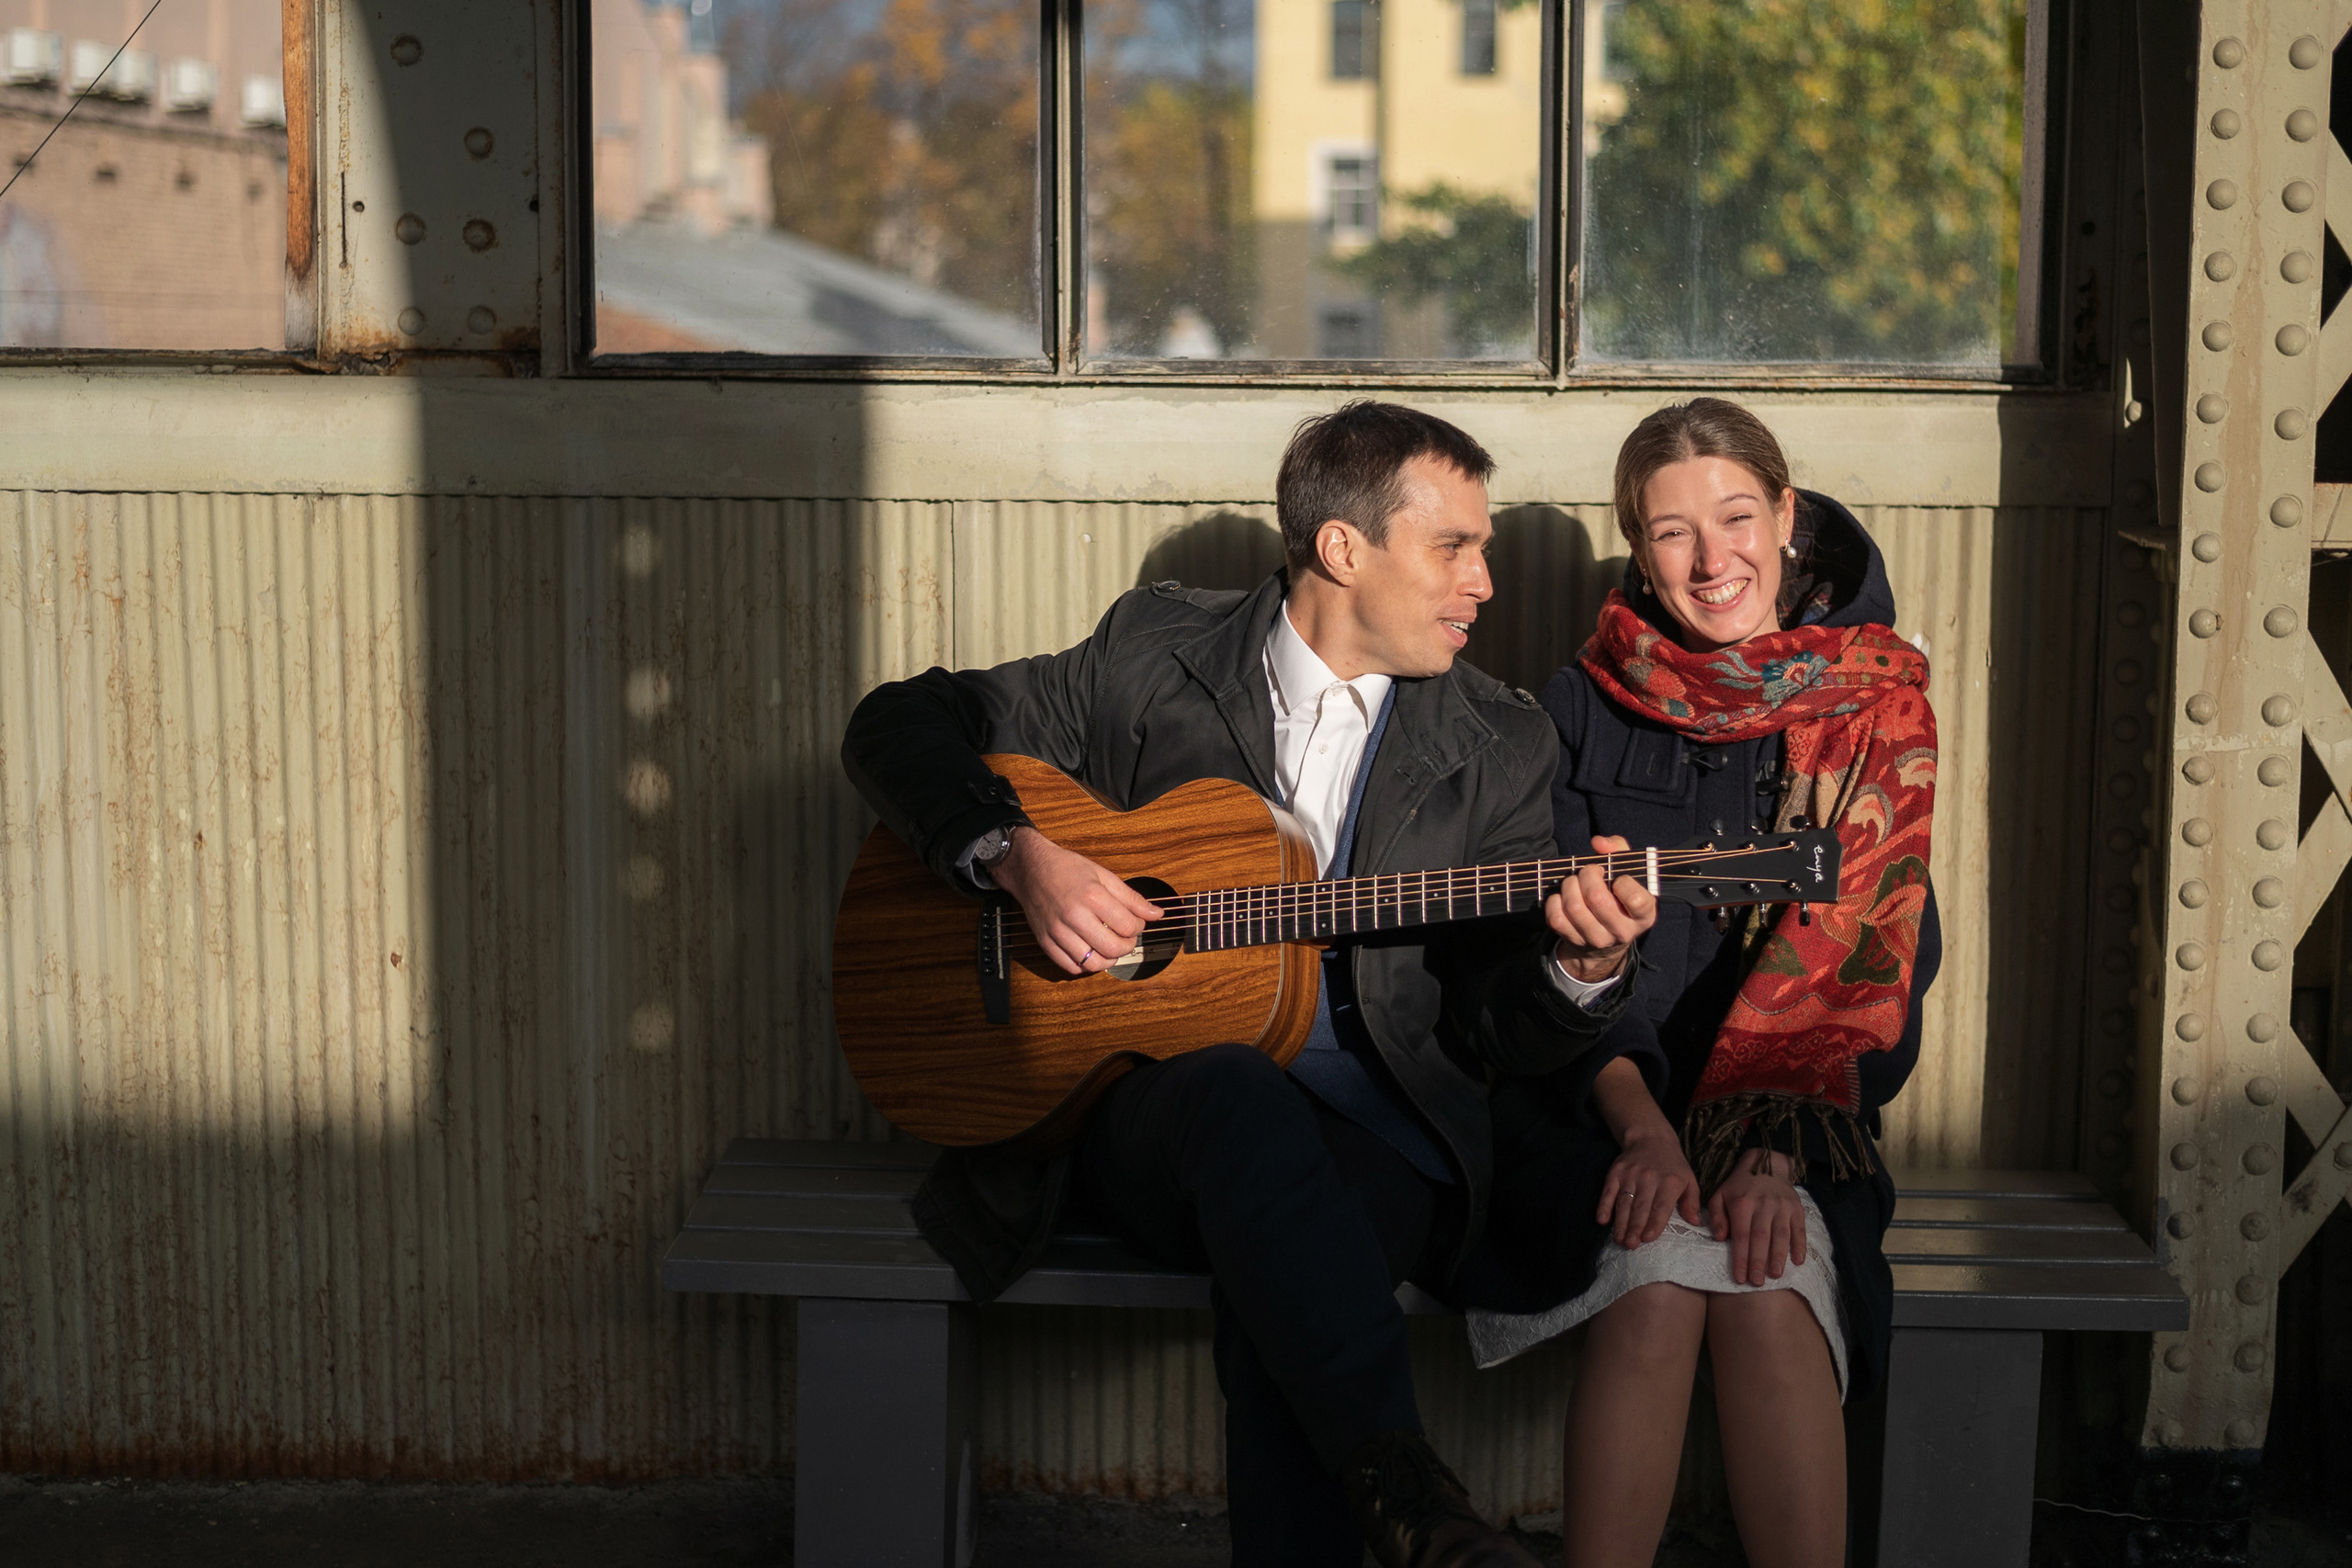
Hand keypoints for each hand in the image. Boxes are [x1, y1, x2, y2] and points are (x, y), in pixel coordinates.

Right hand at [989, 826, 1162, 976]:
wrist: (1030, 868)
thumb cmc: (1066, 868)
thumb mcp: (1103, 875)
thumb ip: (1131, 898)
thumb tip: (1156, 914)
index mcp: (1092, 896)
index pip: (1128, 926)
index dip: (1139, 927)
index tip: (1136, 923)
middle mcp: (1074, 916)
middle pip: (1113, 948)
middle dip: (1127, 946)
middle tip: (1126, 937)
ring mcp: (1057, 931)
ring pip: (1092, 963)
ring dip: (1108, 959)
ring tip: (1109, 946)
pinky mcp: (1045, 941)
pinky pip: (1071, 966)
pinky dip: (1085, 965)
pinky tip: (1090, 951)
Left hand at [1544, 834, 1657, 982]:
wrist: (1605, 942)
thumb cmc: (1619, 897)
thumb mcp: (1627, 873)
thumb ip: (1618, 849)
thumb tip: (1598, 842)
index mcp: (1643, 916)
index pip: (1635, 899)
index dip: (1622, 882)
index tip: (1617, 878)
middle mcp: (1622, 932)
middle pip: (1596, 898)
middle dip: (1587, 876)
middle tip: (1588, 872)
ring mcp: (1597, 939)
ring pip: (1574, 907)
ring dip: (1569, 885)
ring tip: (1574, 882)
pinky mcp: (1574, 941)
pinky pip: (1556, 918)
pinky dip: (1555, 901)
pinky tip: (1564, 897)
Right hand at [1596, 1126, 1702, 1247]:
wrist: (1651, 1138)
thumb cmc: (1672, 1165)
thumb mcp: (1689, 1180)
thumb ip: (1692, 1202)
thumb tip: (1694, 1222)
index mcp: (1670, 1182)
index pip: (1661, 1206)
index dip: (1654, 1223)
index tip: (1647, 1239)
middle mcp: (1649, 1178)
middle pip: (1641, 1207)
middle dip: (1635, 1227)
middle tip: (1631, 1245)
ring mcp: (1630, 1174)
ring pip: (1624, 1202)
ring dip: (1621, 1222)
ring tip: (1619, 1239)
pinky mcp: (1615, 1172)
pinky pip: (1608, 1191)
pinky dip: (1604, 1205)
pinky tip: (1602, 1220)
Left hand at [1706, 1149, 1808, 1285]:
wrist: (1766, 1164)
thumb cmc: (1739, 1186)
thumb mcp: (1720, 1195)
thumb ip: (1717, 1216)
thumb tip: (1721, 1239)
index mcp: (1742, 1203)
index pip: (1741, 1236)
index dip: (1741, 1258)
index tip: (1740, 1278)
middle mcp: (1763, 1205)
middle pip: (1761, 1238)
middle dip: (1759, 1262)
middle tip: (1757, 1283)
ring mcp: (1782, 1206)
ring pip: (1781, 1235)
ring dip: (1779, 1257)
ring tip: (1776, 1275)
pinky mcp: (1796, 1208)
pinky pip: (1800, 1229)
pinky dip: (1800, 1245)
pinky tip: (1798, 1261)